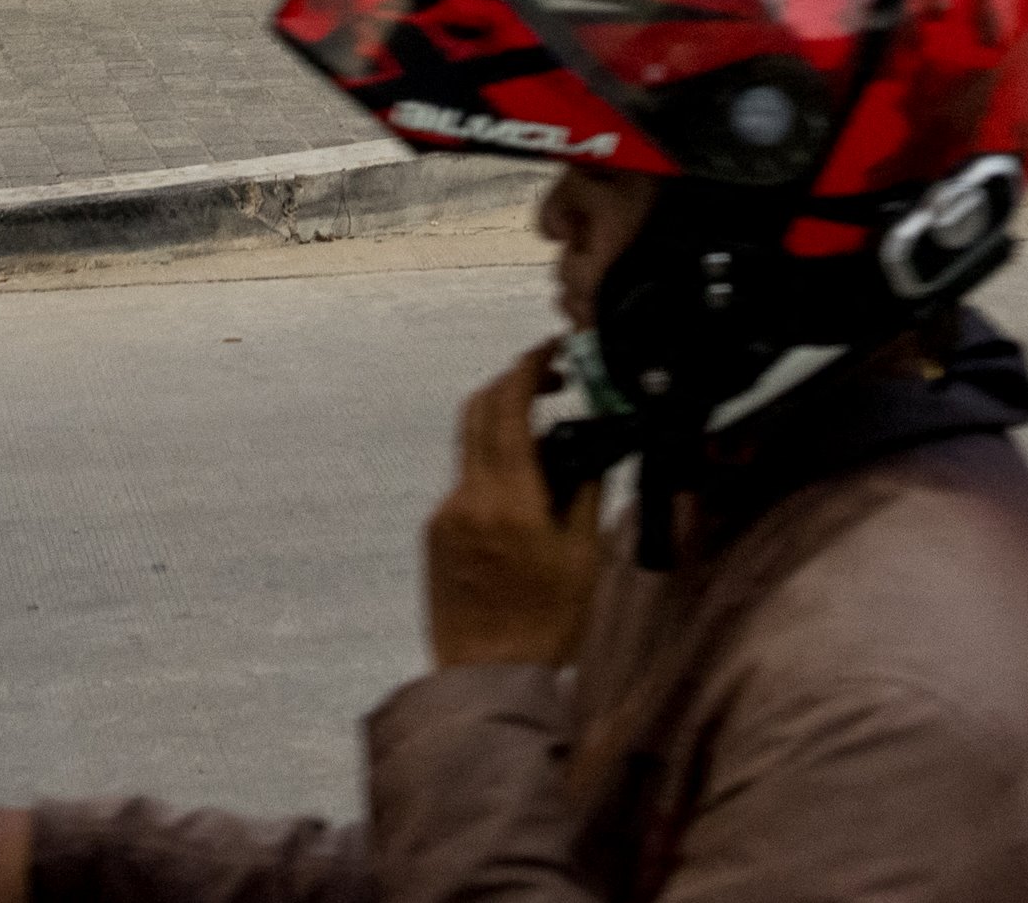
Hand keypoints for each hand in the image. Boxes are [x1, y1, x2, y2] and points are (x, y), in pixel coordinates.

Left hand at [422, 343, 606, 669]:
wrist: (488, 677)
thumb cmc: (546, 624)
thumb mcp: (584, 556)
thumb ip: (586, 491)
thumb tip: (592, 445)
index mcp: (511, 499)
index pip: (510, 404)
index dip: (530, 365)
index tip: (554, 351)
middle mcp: (470, 496)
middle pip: (480, 408)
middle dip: (514, 382)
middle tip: (551, 380)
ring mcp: (447, 512)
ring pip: (470, 442)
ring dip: (502, 422)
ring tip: (543, 435)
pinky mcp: (436, 531)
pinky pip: (464, 479)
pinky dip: (492, 465)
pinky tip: (522, 492)